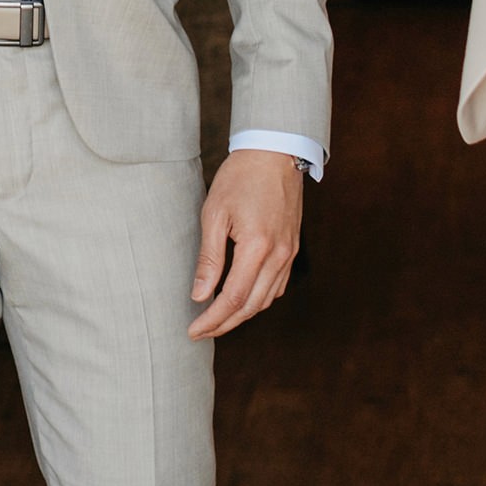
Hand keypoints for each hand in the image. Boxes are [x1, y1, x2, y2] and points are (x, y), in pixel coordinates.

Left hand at [189, 148, 302, 338]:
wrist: (275, 153)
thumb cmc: (240, 177)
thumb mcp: (215, 214)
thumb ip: (209, 258)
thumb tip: (199, 295)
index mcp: (258, 248)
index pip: (232, 299)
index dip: (212, 320)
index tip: (193, 330)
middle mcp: (279, 256)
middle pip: (251, 306)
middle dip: (225, 324)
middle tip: (200, 332)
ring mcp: (290, 254)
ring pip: (266, 299)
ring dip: (242, 314)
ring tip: (216, 319)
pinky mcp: (293, 248)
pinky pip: (277, 285)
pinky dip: (258, 299)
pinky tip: (242, 298)